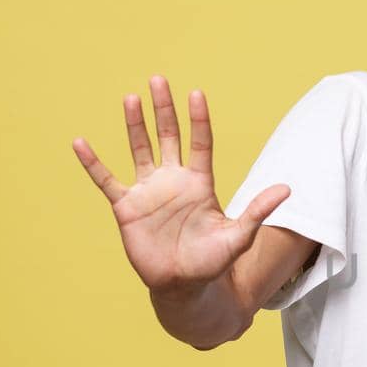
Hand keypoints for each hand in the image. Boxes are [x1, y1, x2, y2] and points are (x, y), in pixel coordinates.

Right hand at [72, 75, 290, 292]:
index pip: (199, 143)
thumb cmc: (211, 262)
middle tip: (158, 79)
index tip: (196, 93)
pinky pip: (106, 180)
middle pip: (168, 136)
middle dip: (164, 109)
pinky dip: (93, 163)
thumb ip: (258, 210)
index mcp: (199, 183)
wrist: (183, 286)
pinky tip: (80, 143)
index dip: (198, 119)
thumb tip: (287, 189)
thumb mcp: (238, 236)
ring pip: (140, 150)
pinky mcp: (126, 207)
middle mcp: (173, 181)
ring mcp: (148, 192)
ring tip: (131, 98)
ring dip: (135, 125)